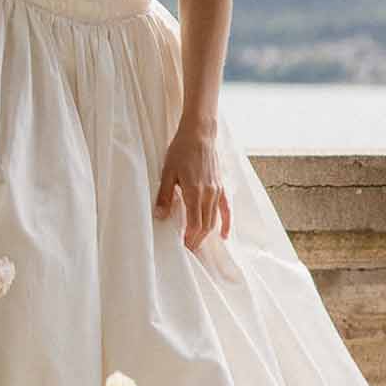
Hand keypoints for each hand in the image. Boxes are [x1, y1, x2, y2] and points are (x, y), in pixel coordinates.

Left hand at [155, 122, 231, 251]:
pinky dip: (226, 223)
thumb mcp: (167, 172)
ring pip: (214, 219)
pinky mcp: (221, 186)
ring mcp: (217, 191)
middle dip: (197, 240)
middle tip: (188, 250)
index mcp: (194, 192)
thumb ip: (165, 196)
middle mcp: (208, 194)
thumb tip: (160, 216)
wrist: (199, 134)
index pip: (194, 224)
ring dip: (206, 234)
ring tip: (197, 244)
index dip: (189, 238)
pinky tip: (223, 236)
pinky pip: (226, 209)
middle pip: (205, 225)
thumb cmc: (181, 151)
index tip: (182, 247)